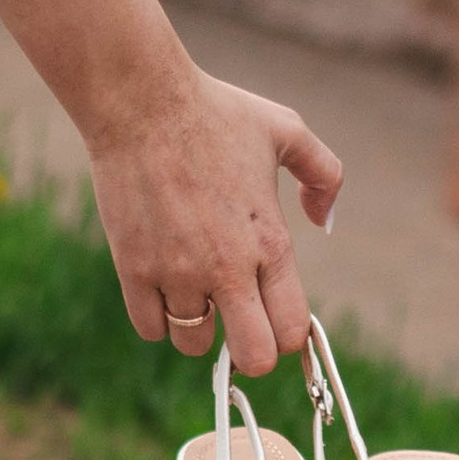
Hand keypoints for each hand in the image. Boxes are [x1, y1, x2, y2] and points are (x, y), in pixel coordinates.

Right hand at [86, 65, 342, 376]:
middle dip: (250, 350)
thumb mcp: (286, 129)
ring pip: (193, 345)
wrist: (141, 103)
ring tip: (195, 292)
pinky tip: (163, 286)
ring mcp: (178, 273)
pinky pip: (150, 328)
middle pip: (252, 356)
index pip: (292, 330)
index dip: (288, 335)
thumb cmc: (216, 111)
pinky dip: (158, 317)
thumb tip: (324, 222)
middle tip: (239, 323)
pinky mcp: (134, 270)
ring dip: (199, 327)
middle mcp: (227, 267)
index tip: (274, 315)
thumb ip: (323, 175)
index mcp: (270, 241)